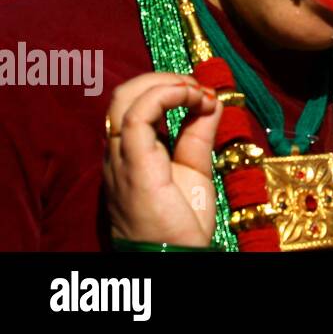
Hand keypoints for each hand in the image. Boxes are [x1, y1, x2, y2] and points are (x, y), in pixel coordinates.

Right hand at [103, 72, 221, 246]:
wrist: (176, 255)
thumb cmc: (181, 220)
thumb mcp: (195, 167)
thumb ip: (198, 133)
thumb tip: (212, 100)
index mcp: (130, 152)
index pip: (133, 103)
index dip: (167, 87)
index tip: (203, 94)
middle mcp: (118, 152)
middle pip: (124, 94)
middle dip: (163, 78)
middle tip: (198, 87)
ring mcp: (121, 158)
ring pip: (125, 98)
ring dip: (167, 82)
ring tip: (197, 92)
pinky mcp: (133, 165)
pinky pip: (138, 116)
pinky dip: (166, 95)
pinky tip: (192, 98)